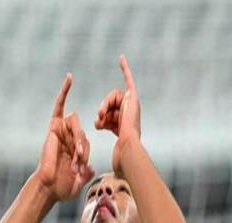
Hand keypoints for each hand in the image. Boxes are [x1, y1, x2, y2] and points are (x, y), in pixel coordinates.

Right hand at [36, 73, 94, 201]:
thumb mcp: (78, 182)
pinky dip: (64, 92)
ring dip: (77, 141)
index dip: (84, 154)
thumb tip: (89, 168)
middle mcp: (67, 139)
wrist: (50, 187)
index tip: (80, 169)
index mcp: (73, 149)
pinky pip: (59, 106)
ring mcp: (60, 132)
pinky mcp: (53, 126)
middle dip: (82, 148)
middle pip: (82, 133)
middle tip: (78, 162)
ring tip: (75, 155)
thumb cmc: (62, 188)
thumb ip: (85, 174)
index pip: (85, 142)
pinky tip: (69, 78)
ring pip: (76, 126)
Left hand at [94, 55, 140, 173]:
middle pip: (109, 106)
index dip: (104, 115)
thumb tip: (106, 145)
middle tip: (99, 120)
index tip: (99, 118)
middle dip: (102, 112)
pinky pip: (128, 79)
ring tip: (102, 116)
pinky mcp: (132, 97)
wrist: (128, 148)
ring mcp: (132, 105)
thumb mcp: (112, 147)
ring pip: (111, 98)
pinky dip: (125, 69)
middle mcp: (129, 114)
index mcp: (124, 126)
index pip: (111, 116)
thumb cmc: (122, 155)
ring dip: (104, 107)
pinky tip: (121, 58)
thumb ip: (109, 139)